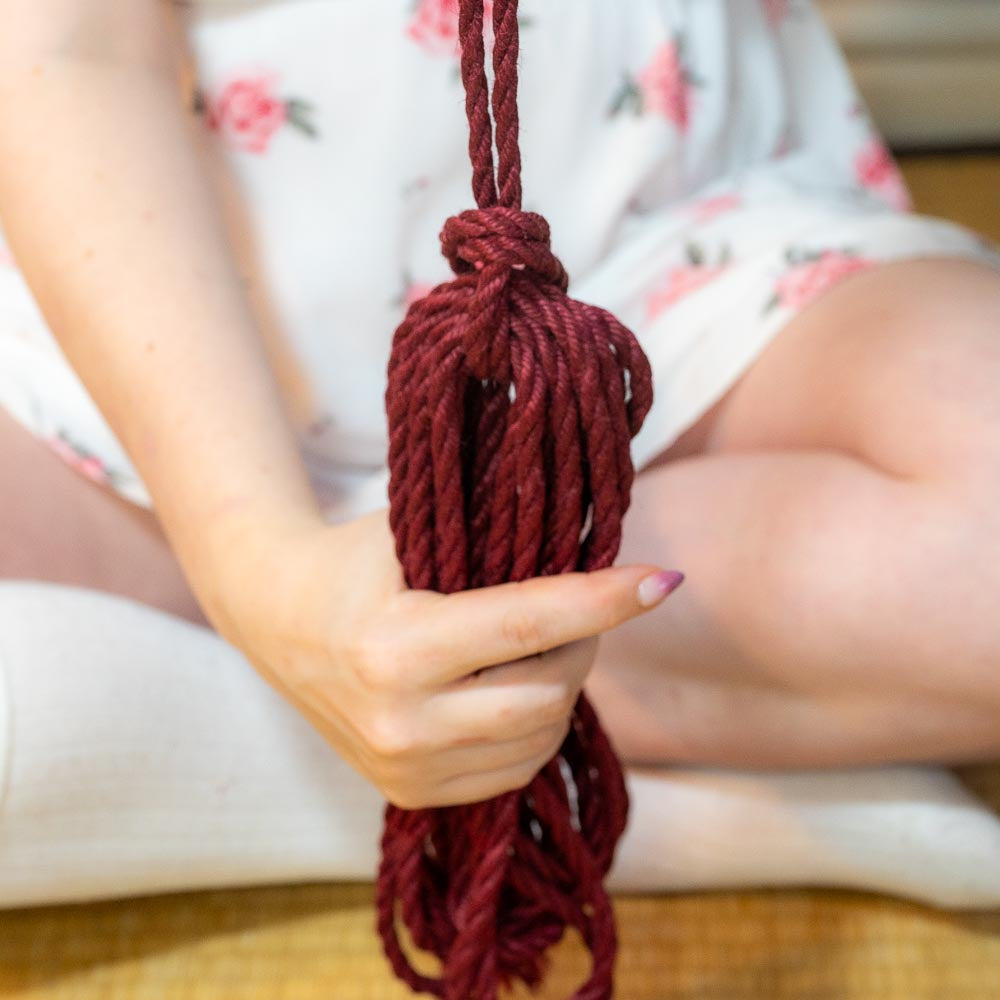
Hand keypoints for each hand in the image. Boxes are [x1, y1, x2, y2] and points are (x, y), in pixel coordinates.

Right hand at [211, 508, 683, 808]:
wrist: (275, 619)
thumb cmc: (350, 562)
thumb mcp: (411, 530)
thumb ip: (493, 536)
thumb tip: (593, 537)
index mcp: (398, 647)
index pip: (529, 625)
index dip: (604, 600)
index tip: (662, 579)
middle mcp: (402, 721)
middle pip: (547, 692)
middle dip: (584, 645)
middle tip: (584, 609)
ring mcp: (405, 768)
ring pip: (538, 738)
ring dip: (561, 688)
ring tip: (545, 647)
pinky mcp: (408, 793)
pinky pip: (512, 770)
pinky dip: (533, 728)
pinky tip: (516, 689)